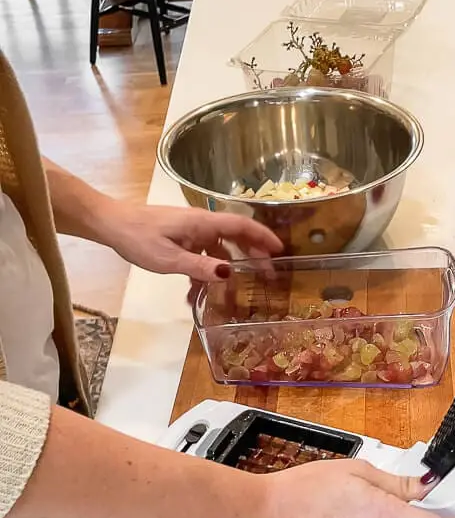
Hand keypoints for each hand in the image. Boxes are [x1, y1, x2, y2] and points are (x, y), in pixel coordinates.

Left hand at [107, 203, 282, 280]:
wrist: (111, 224)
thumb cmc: (138, 238)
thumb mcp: (169, 259)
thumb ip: (199, 267)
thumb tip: (228, 274)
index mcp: (202, 223)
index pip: (241, 226)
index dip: (262, 237)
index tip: (279, 250)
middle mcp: (201, 224)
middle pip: (235, 236)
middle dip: (253, 254)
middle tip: (266, 274)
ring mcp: (190, 231)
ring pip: (218, 248)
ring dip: (226, 268)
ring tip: (233, 291)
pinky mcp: (180, 238)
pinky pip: (200, 254)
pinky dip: (203, 271)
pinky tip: (196, 293)